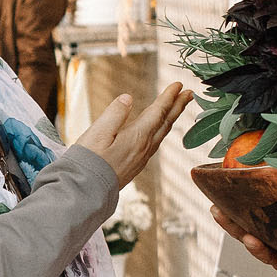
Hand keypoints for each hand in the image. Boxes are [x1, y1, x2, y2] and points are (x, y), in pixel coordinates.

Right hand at [74, 85, 192, 188]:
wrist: (86, 191)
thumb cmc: (88, 161)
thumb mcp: (98, 132)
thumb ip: (115, 113)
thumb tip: (128, 98)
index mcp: (137, 136)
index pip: (158, 112)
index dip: (169, 97)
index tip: (179, 85)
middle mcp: (144, 148)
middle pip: (165, 123)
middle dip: (178, 106)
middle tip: (190, 94)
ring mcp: (141, 158)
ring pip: (162, 134)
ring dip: (171, 119)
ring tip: (177, 109)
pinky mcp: (135, 166)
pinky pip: (155, 144)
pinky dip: (161, 131)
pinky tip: (158, 131)